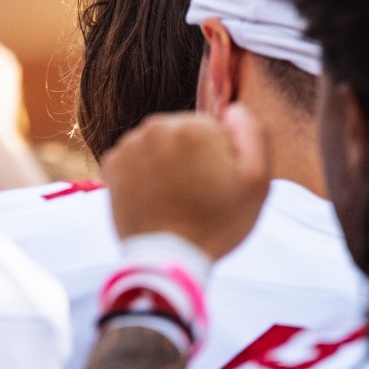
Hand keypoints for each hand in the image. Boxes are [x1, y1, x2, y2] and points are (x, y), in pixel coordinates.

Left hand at [100, 106, 269, 260]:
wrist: (168, 258)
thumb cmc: (217, 223)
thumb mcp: (257, 181)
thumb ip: (253, 134)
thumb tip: (232, 110)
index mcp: (193, 127)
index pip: (214, 129)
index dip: (222, 157)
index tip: (218, 183)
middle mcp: (155, 127)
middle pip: (185, 133)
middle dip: (193, 156)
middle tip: (199, 193)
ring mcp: (129, 145)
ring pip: (159, 145)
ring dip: (168, 163)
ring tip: (176, 198)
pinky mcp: (111, 164)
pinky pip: (137, 159)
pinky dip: (145, 173)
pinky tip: (156, 198)